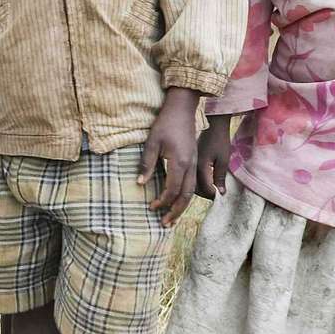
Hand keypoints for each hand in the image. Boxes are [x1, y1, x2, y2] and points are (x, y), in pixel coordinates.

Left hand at [141, 87, 200, 224]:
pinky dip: (185, 197)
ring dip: (182, 207)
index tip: (151, 207)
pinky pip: (192, 184)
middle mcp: (191, 166)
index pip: (172, 189)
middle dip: (176, 212)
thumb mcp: (151, 142)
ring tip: (172, 219)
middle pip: (186, 196)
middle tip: (165, 224)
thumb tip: (139, 184)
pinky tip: (177, 201)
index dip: (162, 201)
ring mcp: (195, 164)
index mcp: (180, 162)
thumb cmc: (165, 124)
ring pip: (192, 192)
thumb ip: (147, 164)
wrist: (182, 109)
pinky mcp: (194, 162)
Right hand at [196, 116, 234, 198]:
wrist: (212, 125)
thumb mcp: (223, 159)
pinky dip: (196, 182)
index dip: (213, 195)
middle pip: (194, 188)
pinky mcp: (188, 161)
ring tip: (210, 191)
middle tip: (215, 196)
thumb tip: (220, 193)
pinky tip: (204, 182)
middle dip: (205, 194)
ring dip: (199, 190)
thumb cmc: (220, 140)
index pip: (205, 188)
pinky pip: (189, 176)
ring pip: (190, 183)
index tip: (220, 197)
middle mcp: (191, 167)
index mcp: (200, 167)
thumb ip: (220, 177)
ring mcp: (189, 164)